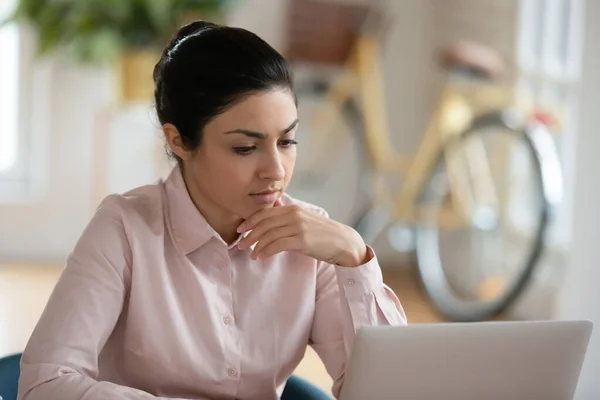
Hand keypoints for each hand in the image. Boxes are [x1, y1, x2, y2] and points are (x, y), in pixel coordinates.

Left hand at [237, 199, 368, 266]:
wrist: (344, 242)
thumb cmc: (323, 233)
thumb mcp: (305, 218)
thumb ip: (288, 212)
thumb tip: (274, 205)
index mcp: (293, 208)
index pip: (265, 213)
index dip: (250, 221)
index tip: (240, 230)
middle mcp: (294, 215)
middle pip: (264, 223)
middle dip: (250, 234)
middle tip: (240, 245)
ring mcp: (298, 227)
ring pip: (269, 235)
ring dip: (256, 245)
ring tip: (250, 254)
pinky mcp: (302, 240)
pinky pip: (277, 245)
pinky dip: (266, 251)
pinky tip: (261, 257)